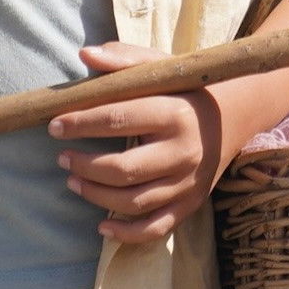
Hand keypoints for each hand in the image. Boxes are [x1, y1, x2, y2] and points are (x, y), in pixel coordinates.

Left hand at [50, 46, 228, 246]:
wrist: (235, 116)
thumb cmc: (185, 90)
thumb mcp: (161, 68)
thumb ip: (124, 60)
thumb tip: (84, 54)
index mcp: (174, 113)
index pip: (118, 119)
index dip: (80, 123)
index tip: (54, 125)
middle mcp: (183, 151)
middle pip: (122, 169)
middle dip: (84, 165)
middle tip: (62, 157)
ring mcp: (188, 182)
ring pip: (133, 202)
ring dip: (95, 195)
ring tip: (73, 181)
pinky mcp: (191, 204)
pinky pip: (156, 229)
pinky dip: (126, 234)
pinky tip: (102, 227)